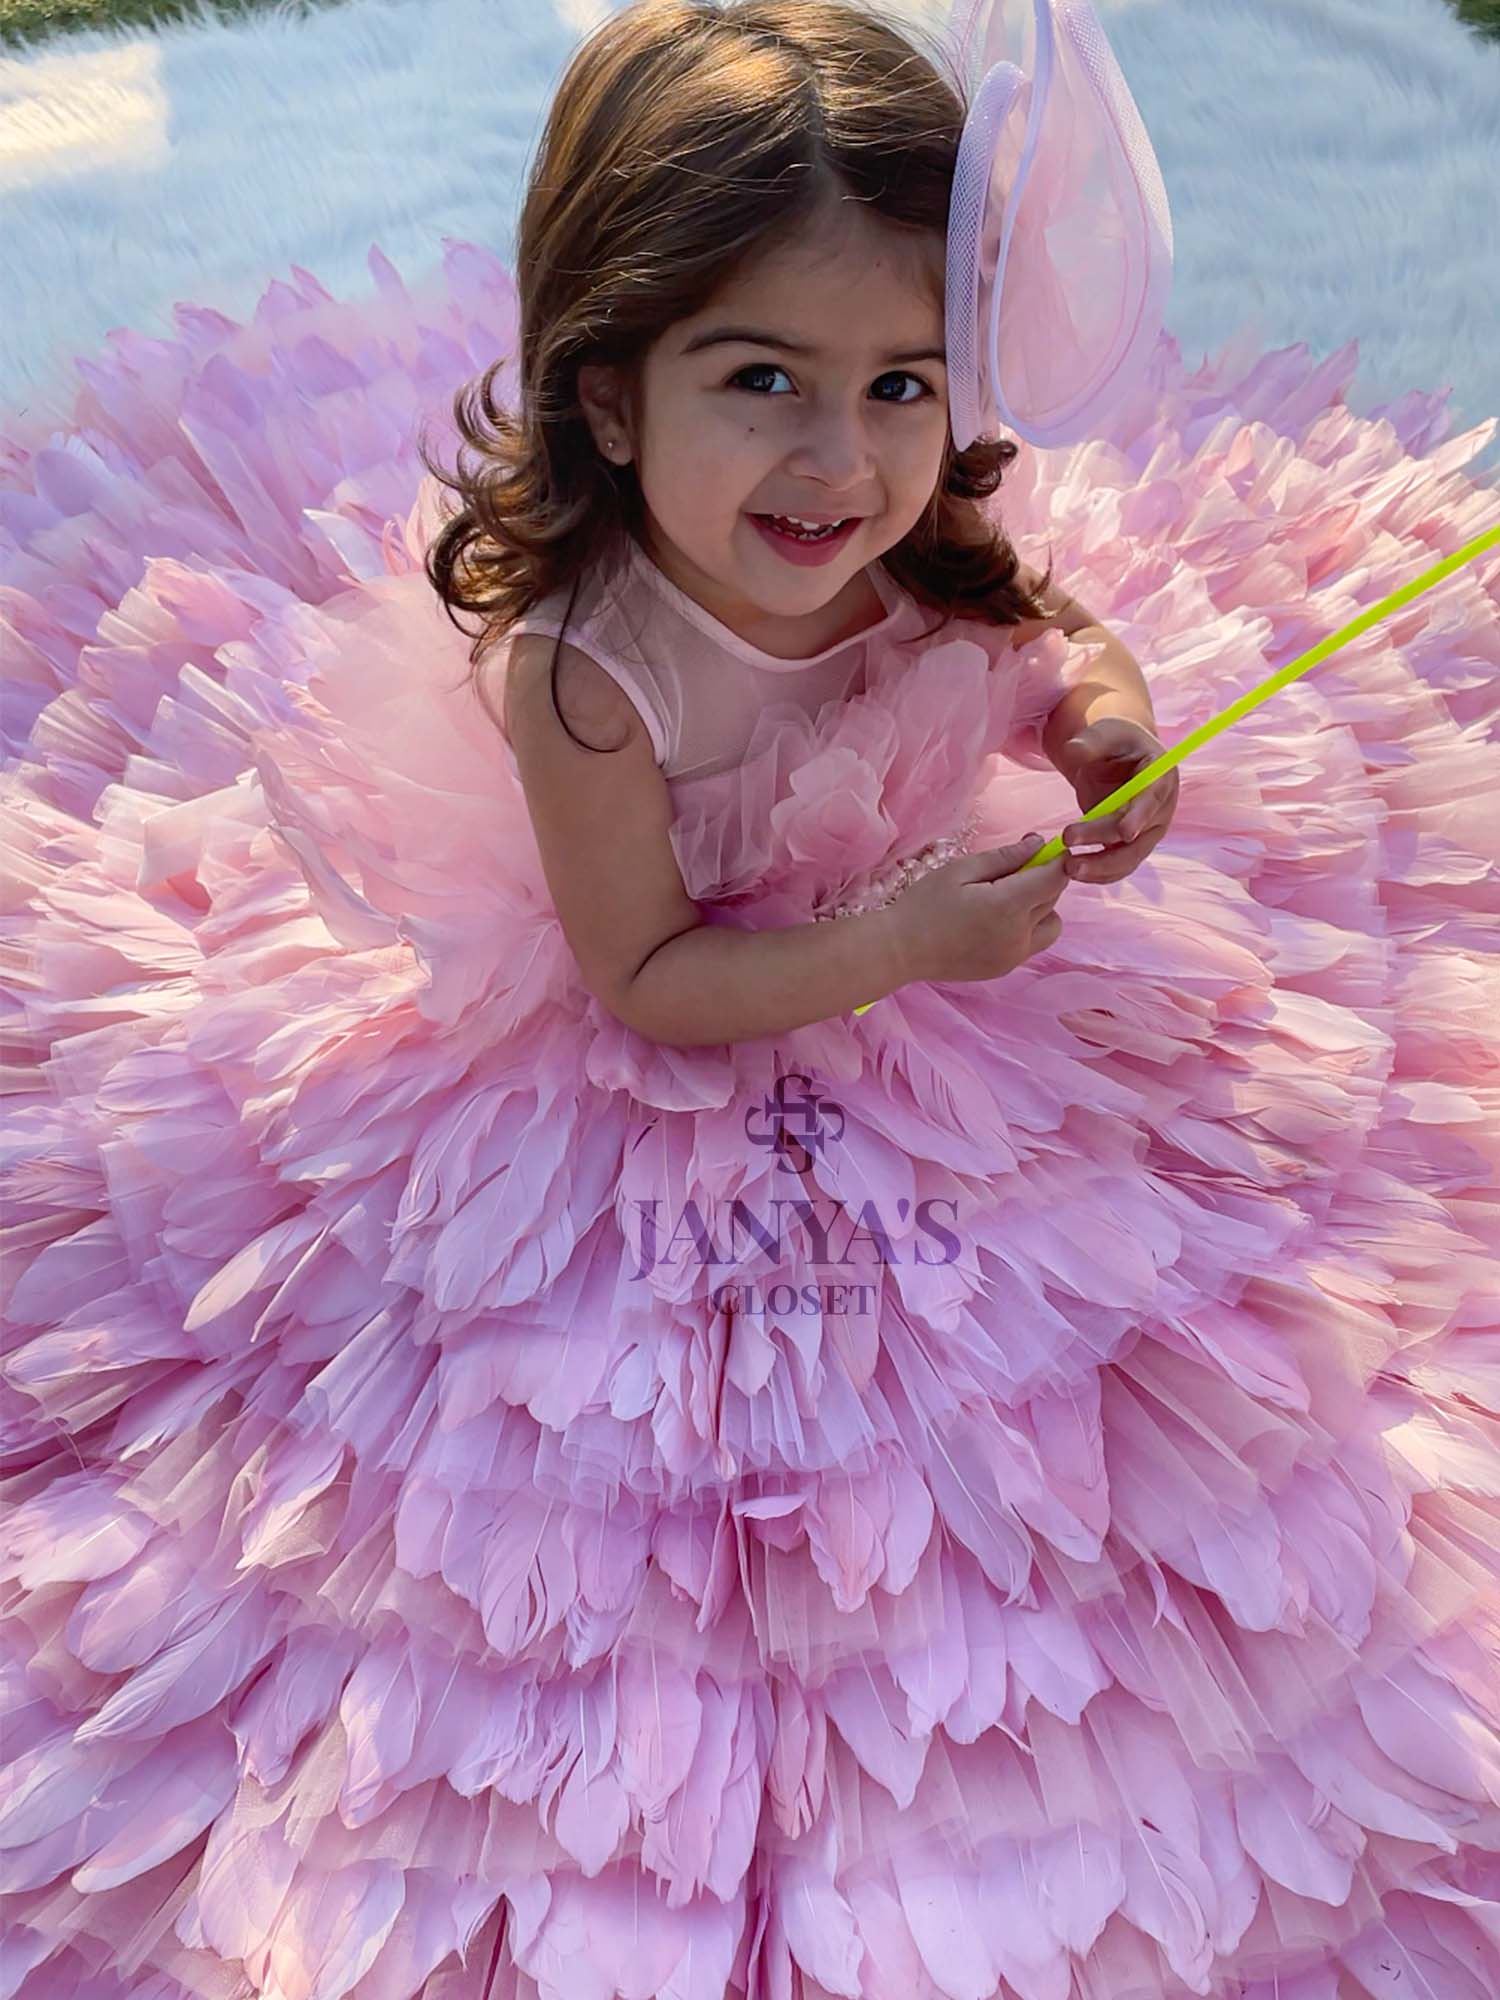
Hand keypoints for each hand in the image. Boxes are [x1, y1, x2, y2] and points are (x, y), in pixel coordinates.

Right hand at [888, 834, 1070, 987]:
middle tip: (1011, 868)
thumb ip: (1004, 857)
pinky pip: (1034, 942)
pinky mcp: (1006, 968)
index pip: (1055, 878)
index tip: (1045, 849)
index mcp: (1007, 906)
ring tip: (1007, 899)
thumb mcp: (961, 870)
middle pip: (1053, 898)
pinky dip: (1027, 927)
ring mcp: (1014, 956)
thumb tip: (1037, 844)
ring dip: (1040, 906)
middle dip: (1042, 878)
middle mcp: (1018, 935)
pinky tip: (996, 920)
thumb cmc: (924, 904)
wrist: (901, 950)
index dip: (1056, 860)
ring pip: (1051, 923)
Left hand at [1057, 718, 1178, 883]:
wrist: (1118, 755)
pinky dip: (1098, 873)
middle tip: (1068, 841)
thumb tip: (1074, 750)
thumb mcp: (1105, 733)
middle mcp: (1159, 810)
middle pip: (1138, 837)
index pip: (1153, 800)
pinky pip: (1117, 865)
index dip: (1140, 816)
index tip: (1124, 831)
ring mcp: (1146, 831)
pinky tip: (1073, 871)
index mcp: (1160, 778)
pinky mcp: (1130, 845)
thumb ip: (1091, 741)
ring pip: (1128, 859)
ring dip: (1100, 868)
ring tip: (1069, 868)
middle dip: (1105, 843)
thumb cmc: (1114, 741)